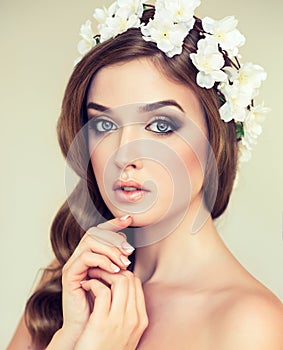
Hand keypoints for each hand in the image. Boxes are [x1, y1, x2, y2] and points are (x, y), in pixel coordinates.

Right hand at [58, 215, 135, 346]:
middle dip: (114, 237)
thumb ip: (116, 263)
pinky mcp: (70, 274)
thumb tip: (128, 249)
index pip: (100, 232)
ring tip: (124, 263)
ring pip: (90, 242)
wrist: (88, 327)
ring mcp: (73, 264)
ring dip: (110, 249)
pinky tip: (115, 270)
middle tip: (129, 250)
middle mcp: (80, 257)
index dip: (113, 223)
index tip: (129, 219)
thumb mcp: (113, 279)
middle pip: (94, 232)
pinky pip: (86, 258)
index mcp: (90, 256)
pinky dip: (103, 261)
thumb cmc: (102, 304)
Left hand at [75, 269, 147, 349]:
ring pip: (120, 280)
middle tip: (100, 269)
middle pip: (130, 278)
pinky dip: (94, 282)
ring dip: (104, 272)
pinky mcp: (103, 322)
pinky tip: (87, 285)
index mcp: (140, 319)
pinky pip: (103, 291)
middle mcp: (134, 318)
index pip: (137, 284)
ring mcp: (120, 320)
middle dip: (114, 269)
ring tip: (93, 274)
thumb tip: (121, 290)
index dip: (123, 273)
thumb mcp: (124, 332)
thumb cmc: (104, 348)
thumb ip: (127, 312)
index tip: (110, 272)